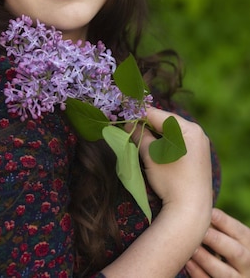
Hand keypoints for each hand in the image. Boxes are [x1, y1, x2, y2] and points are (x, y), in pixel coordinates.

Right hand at [137, 107, 212, 221]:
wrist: (191, 211)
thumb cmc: (171, 181)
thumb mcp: (151, 155)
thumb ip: (139, 136)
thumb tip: (128, 124)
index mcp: (190, 129)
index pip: (159, 115)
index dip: (139, 114)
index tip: (123, 113)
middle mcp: (198, 134)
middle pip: (166, 123)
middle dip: (147, 124)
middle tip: (128, 125)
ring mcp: (200, 146)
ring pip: (171, 133)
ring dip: (154, 134)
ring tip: (137, 135)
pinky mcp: (197, 157)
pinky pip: (178, 143)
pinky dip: (164, 143)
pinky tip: (152, 147)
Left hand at [185, 208, 249, 276]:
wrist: (233, 270)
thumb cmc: (225, 246)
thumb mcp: (231, 237)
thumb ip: (219, 225)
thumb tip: (201, 202)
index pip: (242, 233)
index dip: (226, 223)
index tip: (210, 212)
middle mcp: (248, 265)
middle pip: (237, 253)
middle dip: (218, 241)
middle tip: (201, 231)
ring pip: (226, 274)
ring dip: (207, 260)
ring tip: (192, 248)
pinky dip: (199, 274)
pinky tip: (188, 263)